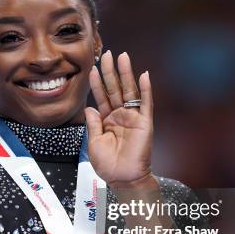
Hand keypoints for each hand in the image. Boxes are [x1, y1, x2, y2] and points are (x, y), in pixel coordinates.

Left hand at [84, 51, 154, 188]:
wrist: (123, 179)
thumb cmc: (108, 165)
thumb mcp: (94, 143)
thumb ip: (93, 124)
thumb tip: (89, 107)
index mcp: (107, 120)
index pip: (101, 97)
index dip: (97, 83)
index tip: (92, 68)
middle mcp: (120, 116)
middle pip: (115, 89)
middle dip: (110, 71)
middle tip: (106, 53)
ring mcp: (133, 118)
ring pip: (129, 91)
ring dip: (126, 74)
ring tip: (123, 57)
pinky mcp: (145, 123)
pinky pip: (145, 103)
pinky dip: (145, 89)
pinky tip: (143, 75)